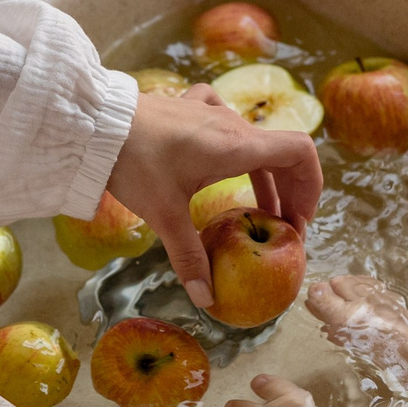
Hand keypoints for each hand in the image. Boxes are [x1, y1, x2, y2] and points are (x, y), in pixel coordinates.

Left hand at [108, 87, 324, 309]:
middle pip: (282, 153)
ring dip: (265, 175)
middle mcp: (232, 125)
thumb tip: (206, 298)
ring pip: (255, 142)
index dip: (311, 186)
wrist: (96, 122)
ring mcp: (210, 112)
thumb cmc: (134, 162)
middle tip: (284, 228)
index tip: (299, 219)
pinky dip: (234, 145)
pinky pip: (225, 121)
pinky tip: (221, 157)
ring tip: (260, 210)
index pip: (301, 153)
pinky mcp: (190, 108)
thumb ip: (189, 257)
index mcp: (238, 146)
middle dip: (291, 191)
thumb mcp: (164, 215)